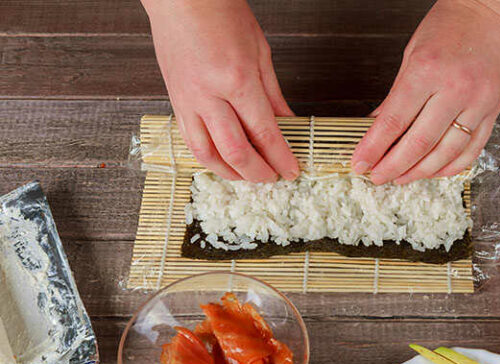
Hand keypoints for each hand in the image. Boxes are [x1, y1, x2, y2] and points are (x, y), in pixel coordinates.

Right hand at [143, 0, 297, 181]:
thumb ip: (274, 95)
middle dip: (258, 173)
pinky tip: (223, 161)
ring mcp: (187, 100)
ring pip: (207, 154)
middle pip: (236, 152)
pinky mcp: (174, 101)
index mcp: (236, 79)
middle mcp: (209, 95)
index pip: (264, 133)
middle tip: (273, 178)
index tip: (292, 171)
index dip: (280, 158)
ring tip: (248, 176)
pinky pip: (190, 141)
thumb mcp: (261, 52)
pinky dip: (209, 158)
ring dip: (230, 173)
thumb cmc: (221, 13)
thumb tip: (288, 125)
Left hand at [351, 0, 499, 184]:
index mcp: (427, 70)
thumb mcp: (413, 54)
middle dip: (392, 167)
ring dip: (419, 172)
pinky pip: (472, 151)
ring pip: (445, 154)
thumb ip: (396, 96)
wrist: (494, 9)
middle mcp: (455, 89)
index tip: (360, 163)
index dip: (373, 148)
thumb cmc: (452, 24)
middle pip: (418, 144)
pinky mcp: (493, 111)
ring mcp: (478, 102)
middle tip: (377, 176)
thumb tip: (376, 128)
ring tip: (401, 177)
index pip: (392, 121)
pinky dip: (451, 167)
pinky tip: (434, 172)